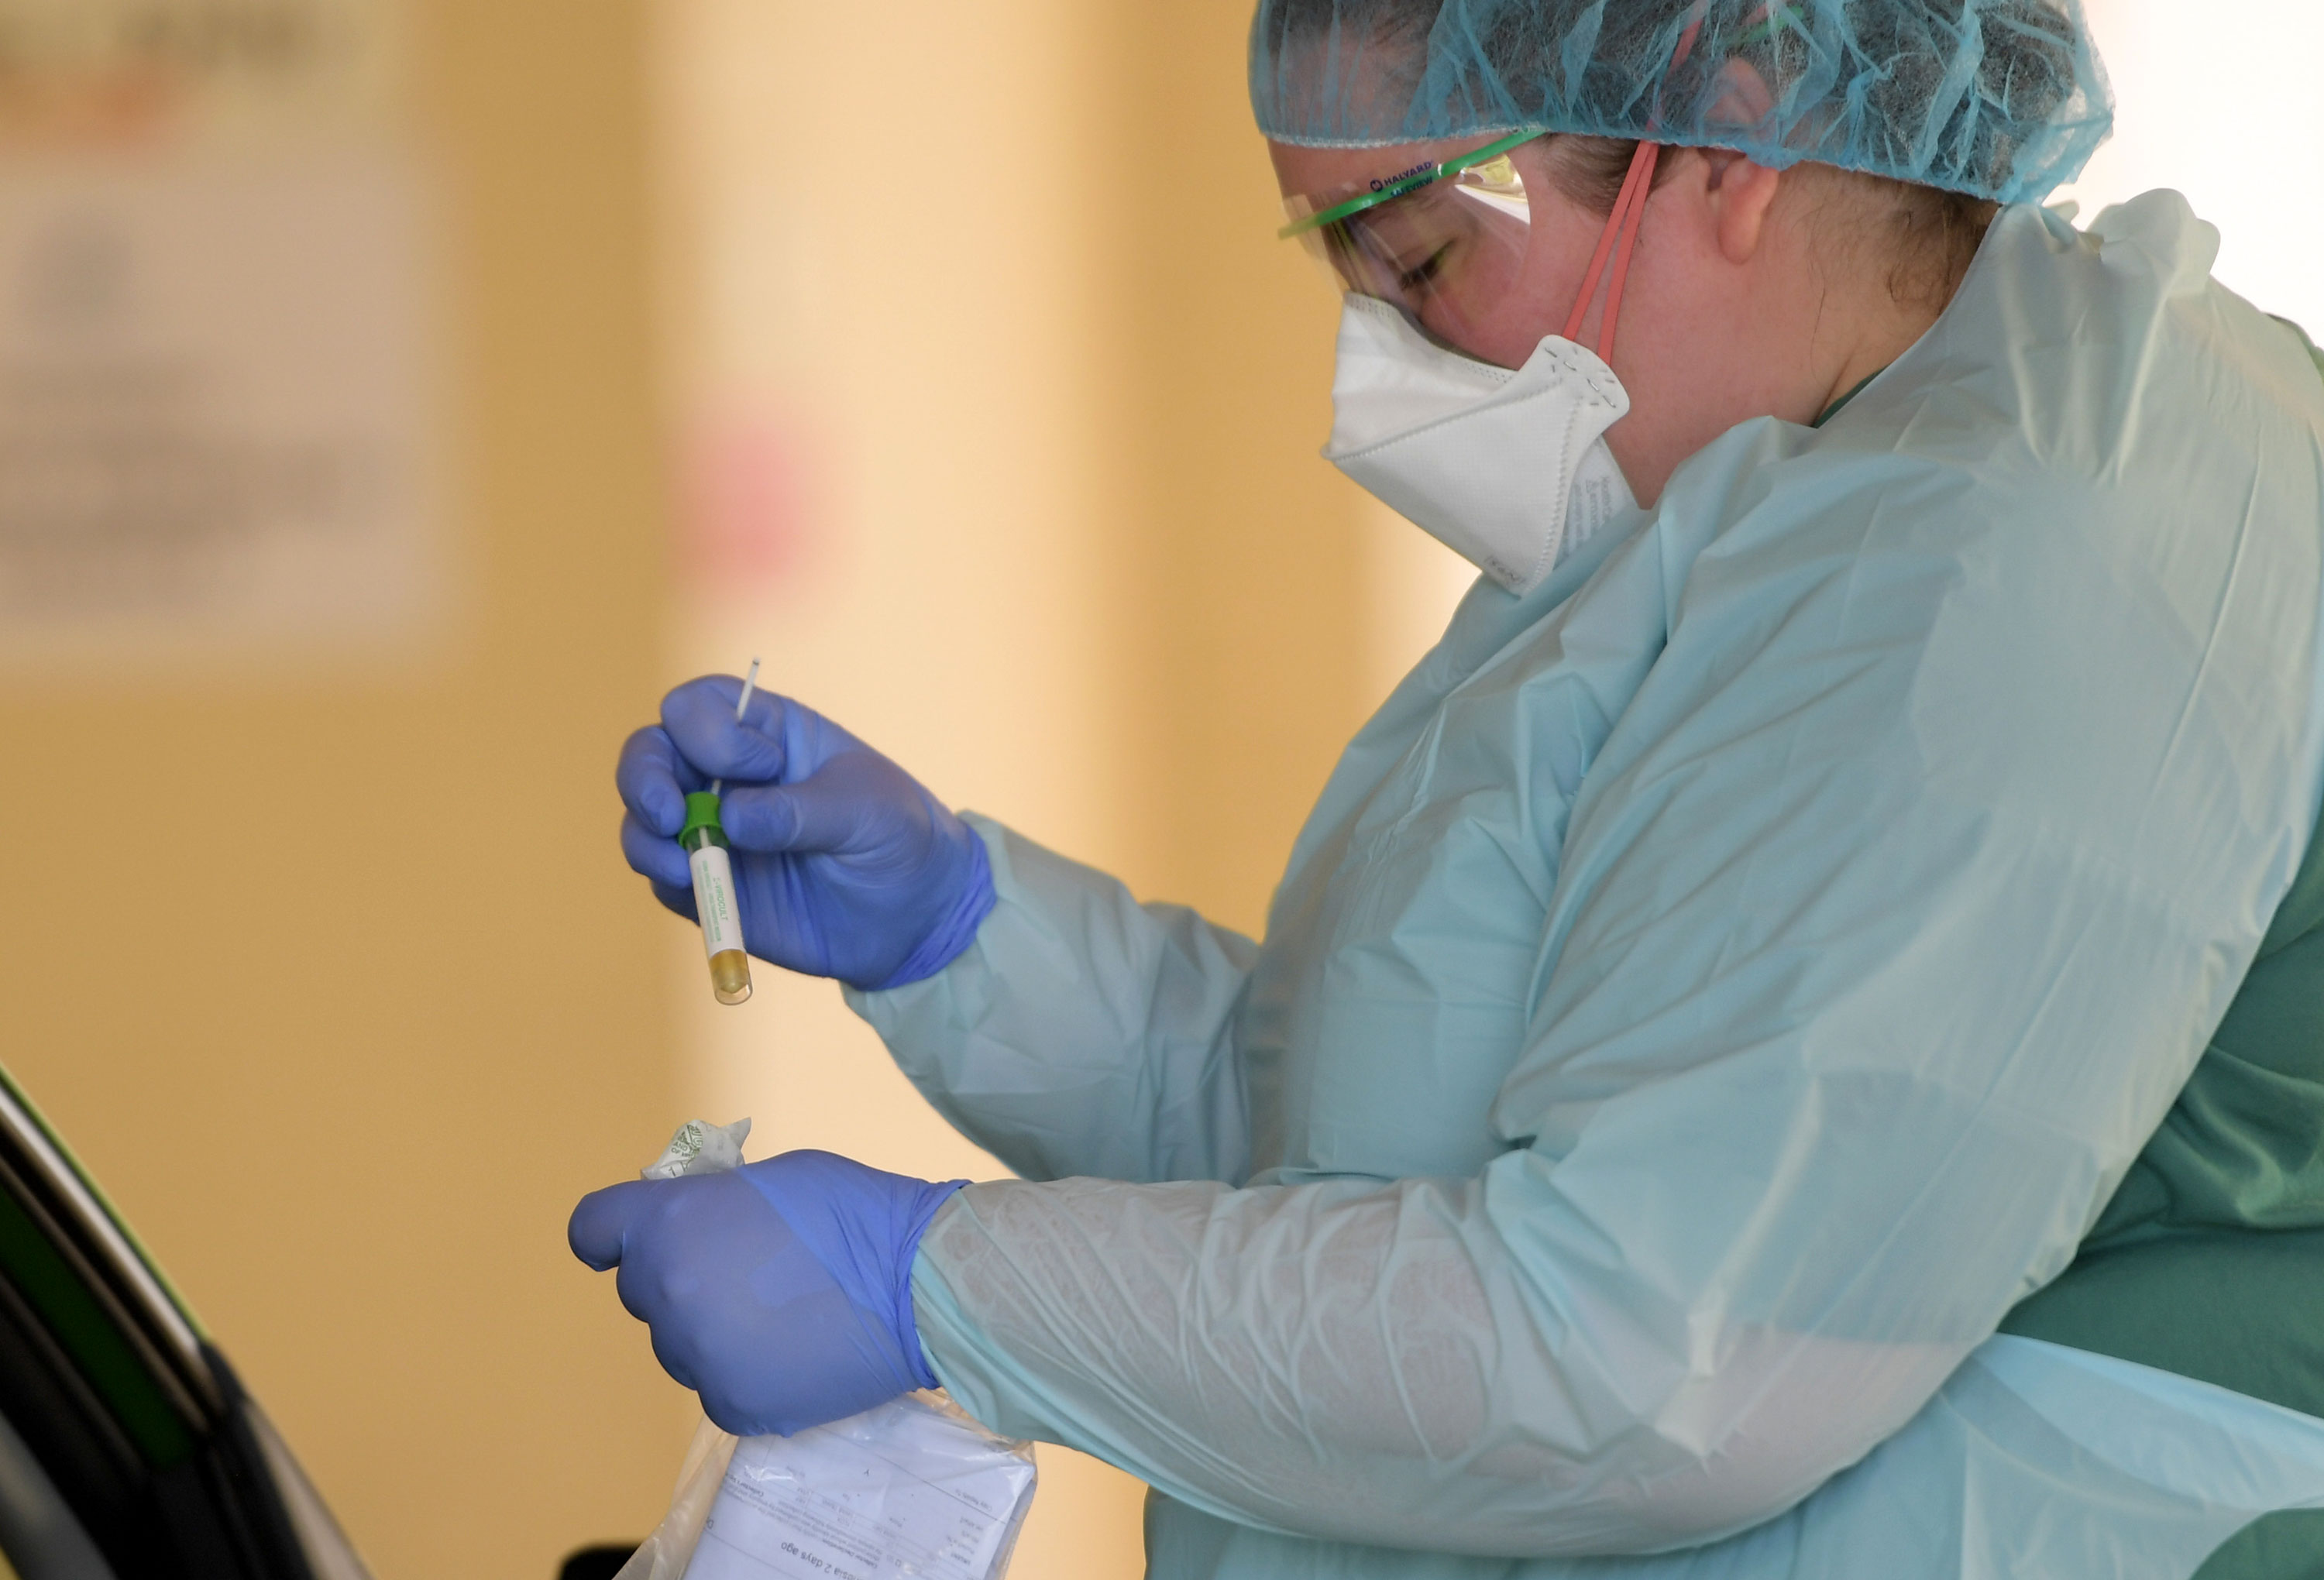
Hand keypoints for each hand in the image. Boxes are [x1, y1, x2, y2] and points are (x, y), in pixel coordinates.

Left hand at [568, 1150, 964, 1436]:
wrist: (922, 1286)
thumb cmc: (855, 1212)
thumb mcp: (771, 1177)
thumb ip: (712, 1201)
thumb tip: (691, 1221)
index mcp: (672, 1222)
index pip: (593, 1229)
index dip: (611, 1234)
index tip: (627, 1240)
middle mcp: (670, 1290)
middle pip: (641, 1288)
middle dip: (680, 1276)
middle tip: (745, 1272)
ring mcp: (698, 1354)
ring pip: (678, 1342)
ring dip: (711, 1328)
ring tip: (782, 1314)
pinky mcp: (732, 1403)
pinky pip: (717, 1383)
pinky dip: (745, 1369)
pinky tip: (794, 1348)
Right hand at [618, 676, 993, 990]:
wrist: (916, 914)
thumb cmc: (898, 836)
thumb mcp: (866, 810)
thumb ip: (800, 811)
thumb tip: (729, 820)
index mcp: (767, 733)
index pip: (700, 707)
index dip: (710, 731)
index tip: (762, 766)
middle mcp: (726, 776)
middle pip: (652, 753)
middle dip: (646, 777)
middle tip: (669, 815)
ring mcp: (713, 830)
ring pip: (644, 817)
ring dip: (646, 835)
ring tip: (682, 866)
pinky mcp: (710, 885)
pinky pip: (663, 876)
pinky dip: (666, 879)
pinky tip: (698, 889)